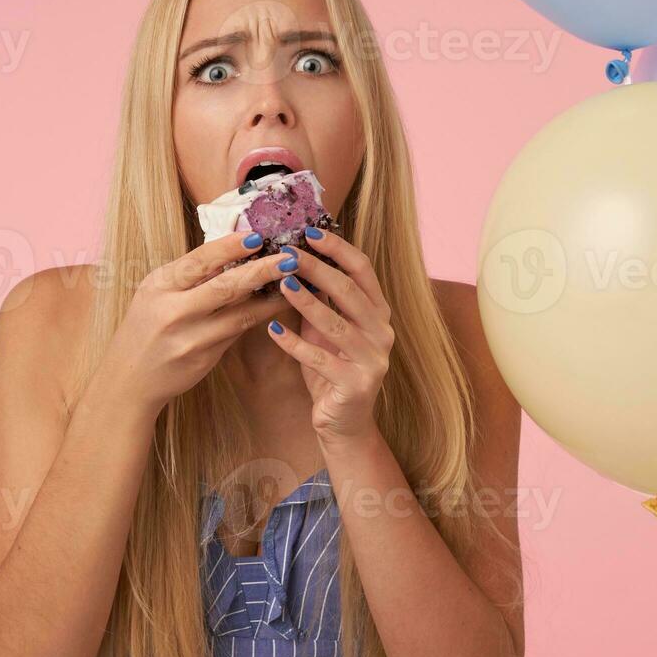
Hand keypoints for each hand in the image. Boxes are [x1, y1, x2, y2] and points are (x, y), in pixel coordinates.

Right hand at [105, 232, 294, 414]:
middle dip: (260, 271)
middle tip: (289, 259)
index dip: (229, 248)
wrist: (131, 378)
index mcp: (159, 286)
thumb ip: (189, 276)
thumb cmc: (146, 326)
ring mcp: (191, 338)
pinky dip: (259, 316)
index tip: (256, 237)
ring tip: (294, 281)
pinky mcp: (205, 358)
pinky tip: (277, 304)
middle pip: (224, 287)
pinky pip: (238, 331)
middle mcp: (174, 312)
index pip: (198, 262)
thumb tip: (232, 251)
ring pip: (239, 313)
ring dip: (270, 297)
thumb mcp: (156, 293)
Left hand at [265, 227, 393, 443]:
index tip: (310, 232)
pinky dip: (295, 344)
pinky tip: (273, 331)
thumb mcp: (327, 331)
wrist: (345, 425)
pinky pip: (321, 360)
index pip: (363, 271)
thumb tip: (295, 259)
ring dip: (306, 302)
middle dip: (318, 268)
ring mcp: (373, 360)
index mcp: (378, 313)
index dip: (338, 249)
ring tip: (281, 283)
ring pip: (336, 324)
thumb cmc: (333, 370)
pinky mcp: (356, 385)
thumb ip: (321, 301)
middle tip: (288, 252)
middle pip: (350, 291)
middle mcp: (382, 333)